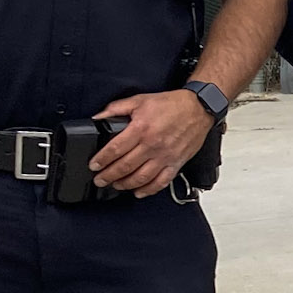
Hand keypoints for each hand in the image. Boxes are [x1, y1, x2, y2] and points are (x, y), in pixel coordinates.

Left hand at [90, 88, 214, 194]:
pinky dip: (148, 190)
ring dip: (124, 185)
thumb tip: (98, 118)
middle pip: (124, 167)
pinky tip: (138, 192)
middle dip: (108, 176)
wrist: (198, 109)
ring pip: (140, 178)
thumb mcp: (140, 100)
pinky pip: (160, 182)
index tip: (94, 165)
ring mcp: (164, 157)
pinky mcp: (175, 163)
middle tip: (100, 180)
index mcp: (141, 129)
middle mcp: (152, 145)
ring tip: (115, 185)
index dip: (101, 160)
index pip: (115, 149)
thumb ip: (116, 109)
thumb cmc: (172, 105)